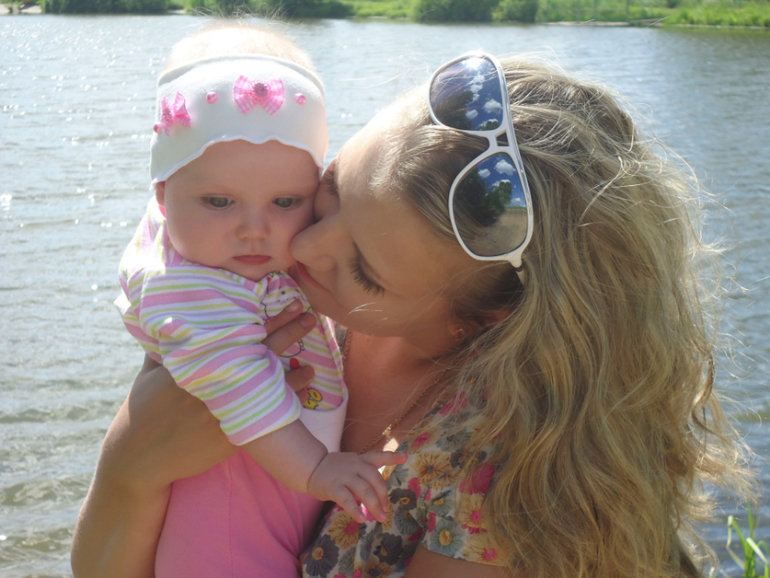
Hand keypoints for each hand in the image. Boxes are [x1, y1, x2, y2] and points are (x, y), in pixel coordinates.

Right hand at [114, 299, 317, 489]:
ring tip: (313, 364)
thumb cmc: (142, 410)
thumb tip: (171, 320)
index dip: (267, 316)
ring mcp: (226, 408)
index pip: (240, 331)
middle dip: (288, 331)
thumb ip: (165, 346)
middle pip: (260, 350)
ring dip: (295, 374)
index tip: (289, 301)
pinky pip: (267, 413)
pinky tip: (303, 392)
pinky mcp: (232, 433)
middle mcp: (215, 381)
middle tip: (310, 316)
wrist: (140, 458)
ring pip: (269, 384)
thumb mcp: (150, 372)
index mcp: (197, 360)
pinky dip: (287, 402)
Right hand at [307, 451, 407, 522]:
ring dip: (374, 506)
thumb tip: (379, 497)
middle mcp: (355, 465)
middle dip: (383, 496)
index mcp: (361, 460)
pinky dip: (355, 510)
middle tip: (386, 510)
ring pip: (364, 491)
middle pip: (375, 479)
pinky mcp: (333, 487)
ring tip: (380, 518)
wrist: (311, 467)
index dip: (392, 456)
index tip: (405, 456)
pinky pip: (347, 500)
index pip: (378, 456)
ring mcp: (344, 475)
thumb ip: (365, 475)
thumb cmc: (335, 469)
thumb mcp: (352, 464)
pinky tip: (362, 519)